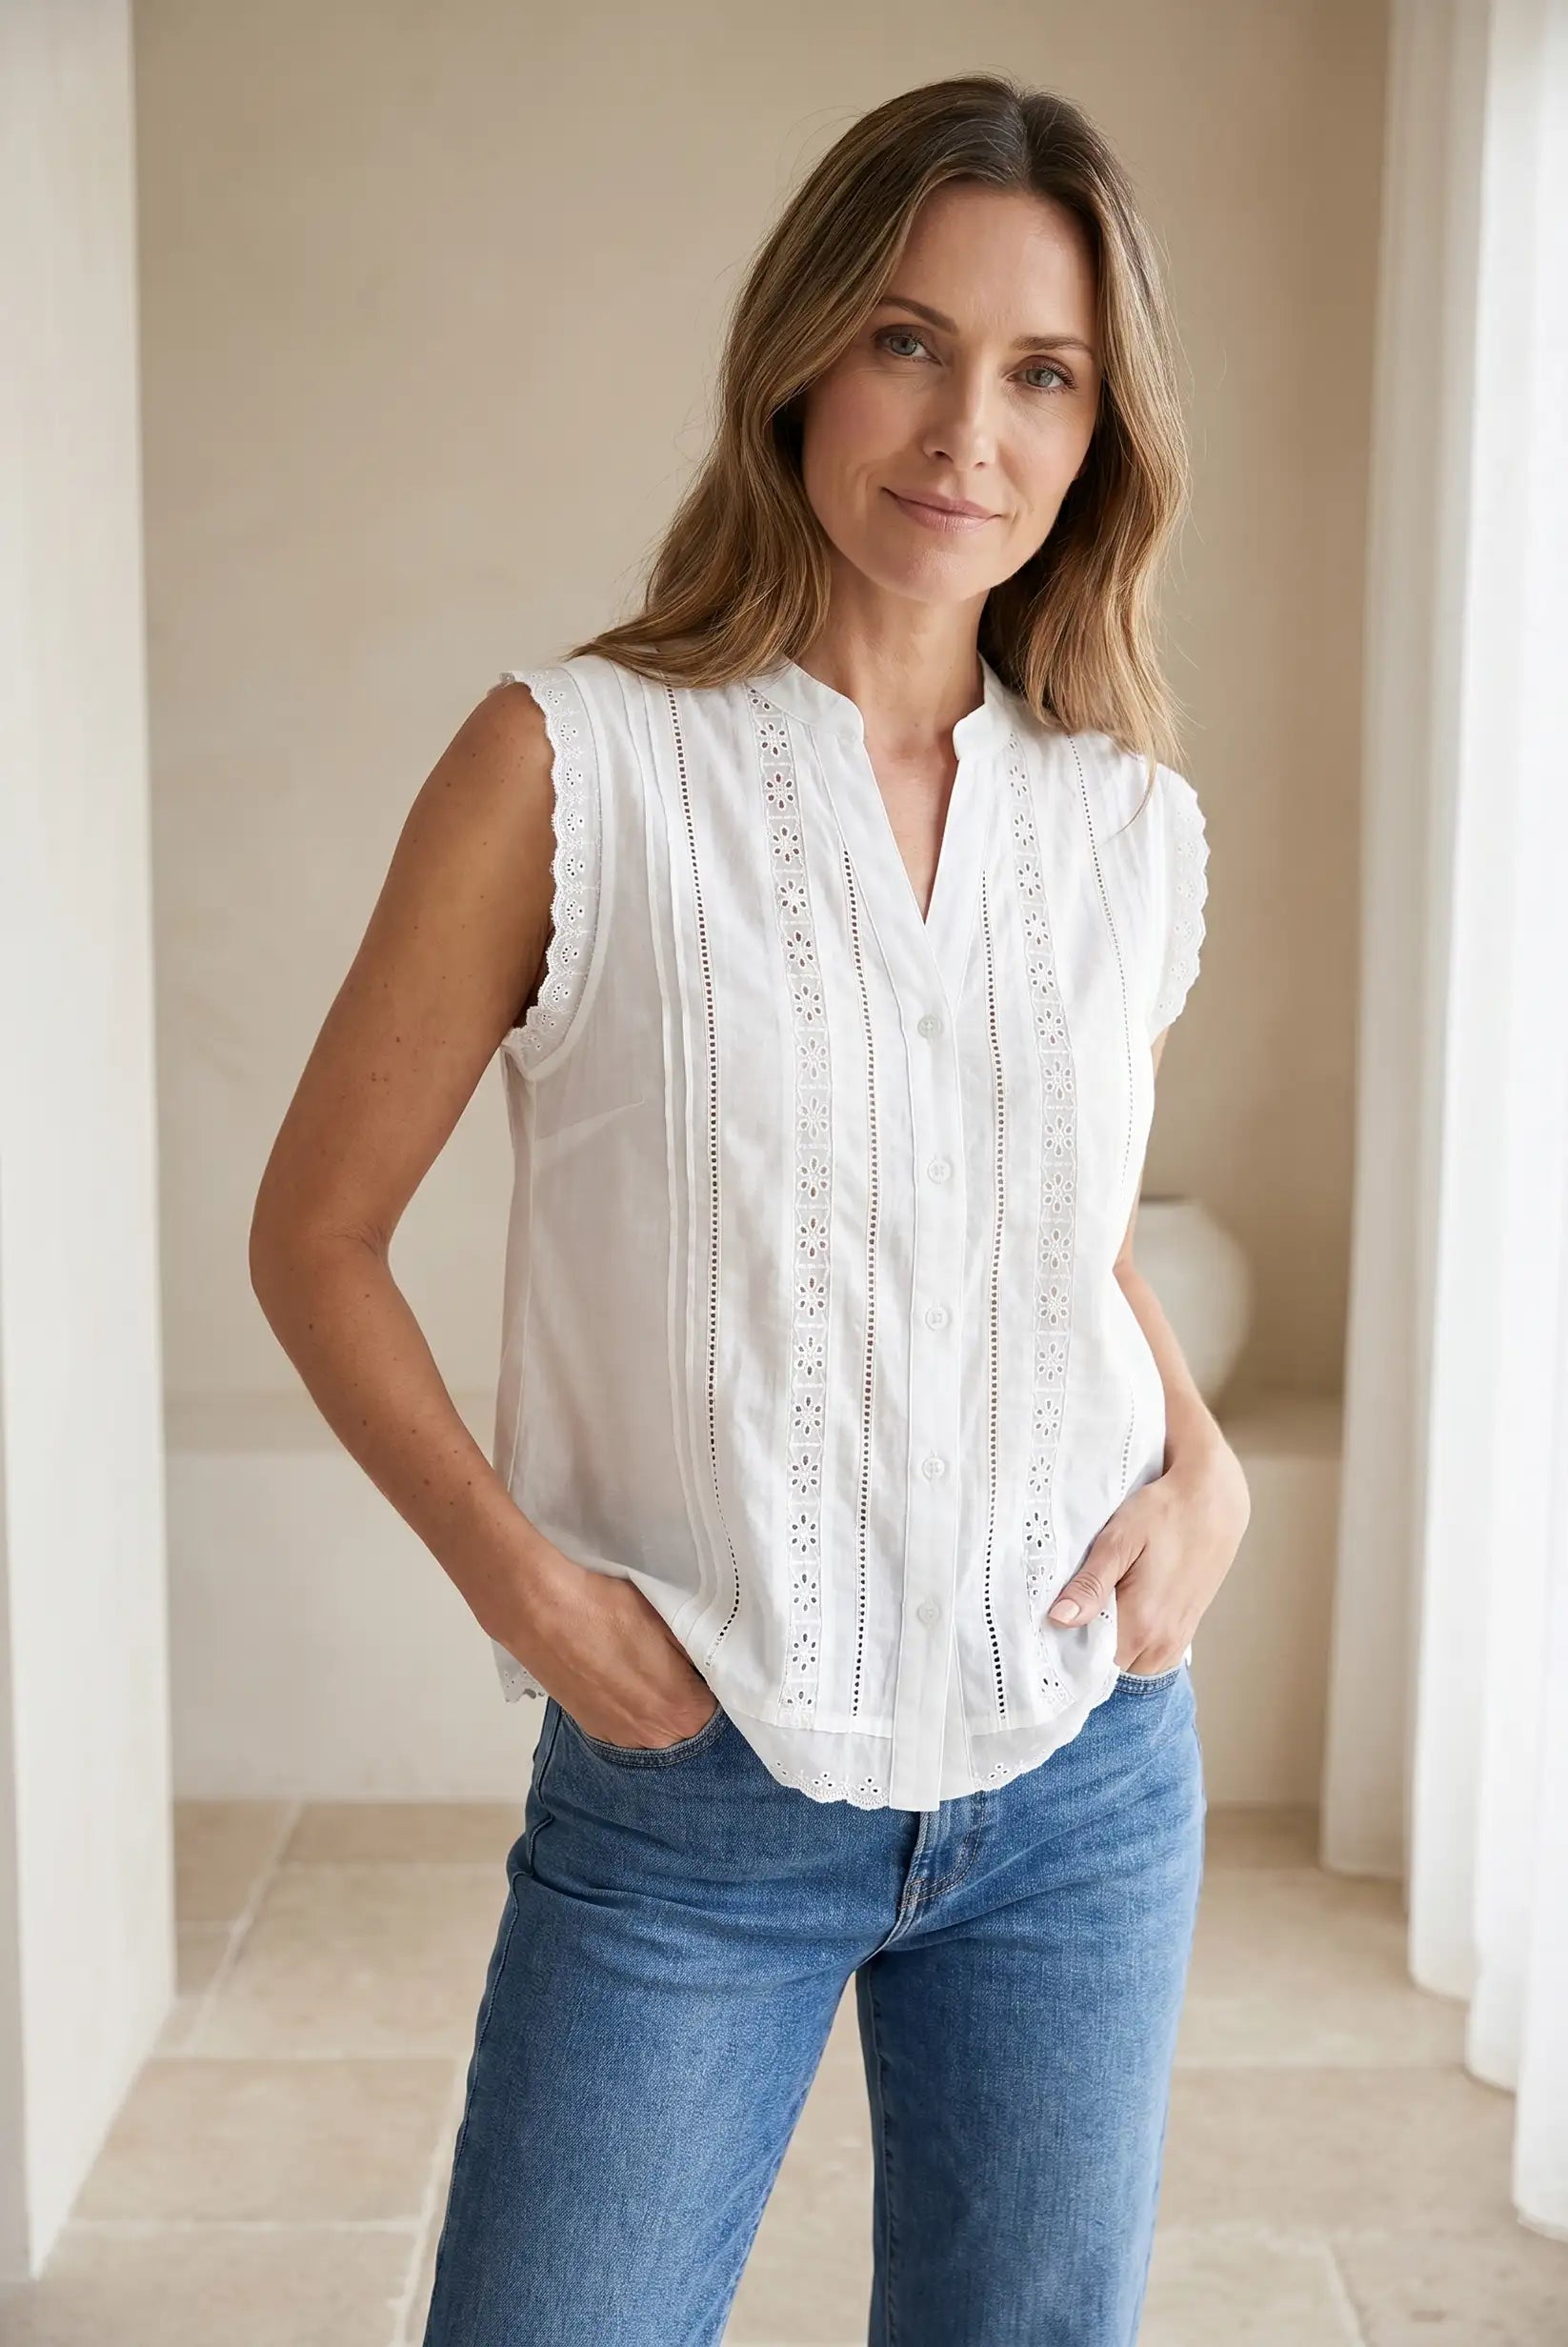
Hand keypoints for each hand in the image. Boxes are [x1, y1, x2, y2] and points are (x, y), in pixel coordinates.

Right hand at [490, 1540, 720, 1748]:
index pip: (721, 1714)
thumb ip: (699, 1655)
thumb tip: (715, 1668)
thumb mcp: (669, 1623)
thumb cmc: (609, 1611)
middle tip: (684, 1668)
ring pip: (657, 1731)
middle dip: (691, 1701)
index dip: (720, 1689)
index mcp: (680, 1712)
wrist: (542, 1612)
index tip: (714, 1670)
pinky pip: (628, 1726)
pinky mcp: (592, 1729)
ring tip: (649, 1671)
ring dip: (660, 1709)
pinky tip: (623, 1679)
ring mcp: (618, 1738)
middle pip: (690, 1728)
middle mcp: (652, 1739)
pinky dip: (633, 1709)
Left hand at [1047, 1435, 1250, 1672]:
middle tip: (1066, 1619)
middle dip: (1086, 1652)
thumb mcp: (1118, 1541)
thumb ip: (1090, 1585)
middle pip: (1111, 1671)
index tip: (1048, 1633)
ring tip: (1092, 1614)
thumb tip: (1059, 1619)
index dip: (1066, 1653)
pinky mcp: (1187, 1629)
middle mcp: (1164, 1643)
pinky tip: (1118, 1614)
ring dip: (1111, 1649)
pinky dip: (1132, 1644)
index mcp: (1142, 1625)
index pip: (1091, 1667)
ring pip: (1132, 1666)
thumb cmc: (1164, 1513)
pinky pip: (1152, 1655)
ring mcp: (1179, 1639)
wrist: (1213, 1501)